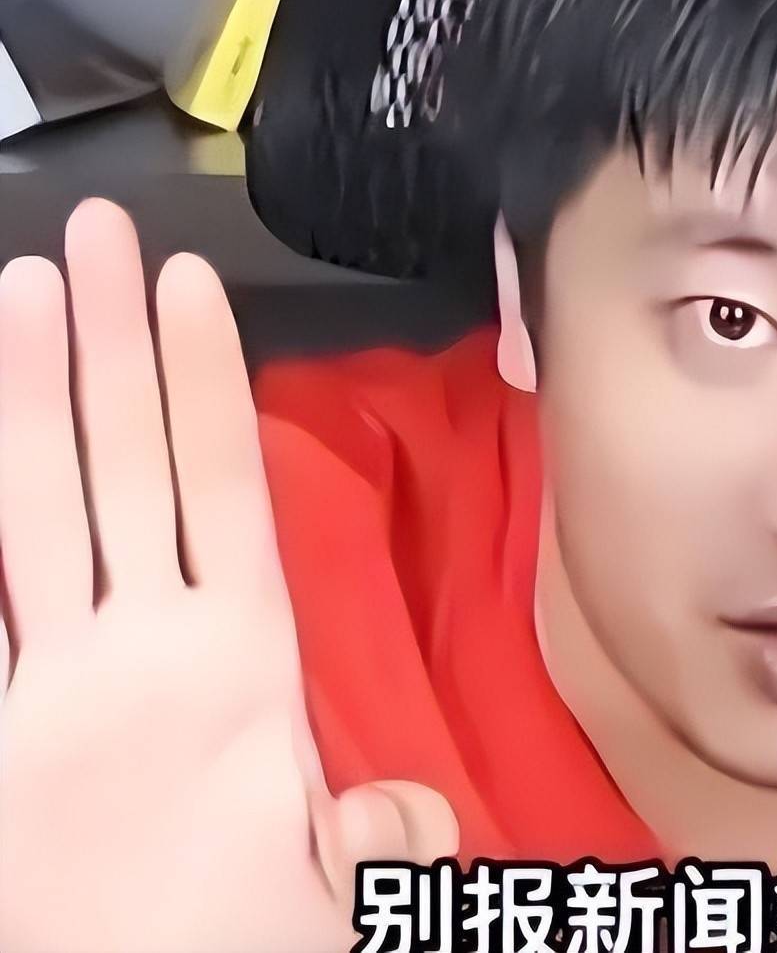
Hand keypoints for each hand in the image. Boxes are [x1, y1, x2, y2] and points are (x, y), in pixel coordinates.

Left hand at [0, 200, 457, 952]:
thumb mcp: (344, 895)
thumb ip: (378, 830)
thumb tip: (393, 808)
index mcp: (239, 670)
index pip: (221, 484)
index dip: (202, 378)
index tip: (184, 288)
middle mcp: (139, 651)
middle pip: (121, 464)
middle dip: (106, 340)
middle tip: (93, 236)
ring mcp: (45, 686)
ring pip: (32, 510)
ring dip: (26, 393)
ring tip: (20, 290)